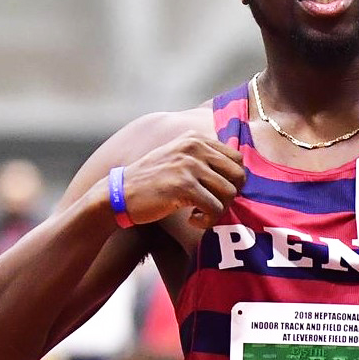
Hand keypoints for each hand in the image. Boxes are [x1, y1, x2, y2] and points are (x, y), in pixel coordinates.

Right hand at [118, 133, 246, 229]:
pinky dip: (207, 220)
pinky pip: (215, 208)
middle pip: (239, 175)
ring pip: (230, 193)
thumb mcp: (177, 158)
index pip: (237, 158)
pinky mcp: (184, 186)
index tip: (216, 193)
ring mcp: (189, 165)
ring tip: (199, 214)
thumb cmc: (150, 181)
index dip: (232, 180)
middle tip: (211, 205)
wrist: (120, 194)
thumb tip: (238, 174)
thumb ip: (203, 158)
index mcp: (195, 138)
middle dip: (230, 196)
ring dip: (218, 211)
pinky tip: (191, 219)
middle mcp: (195, 147)